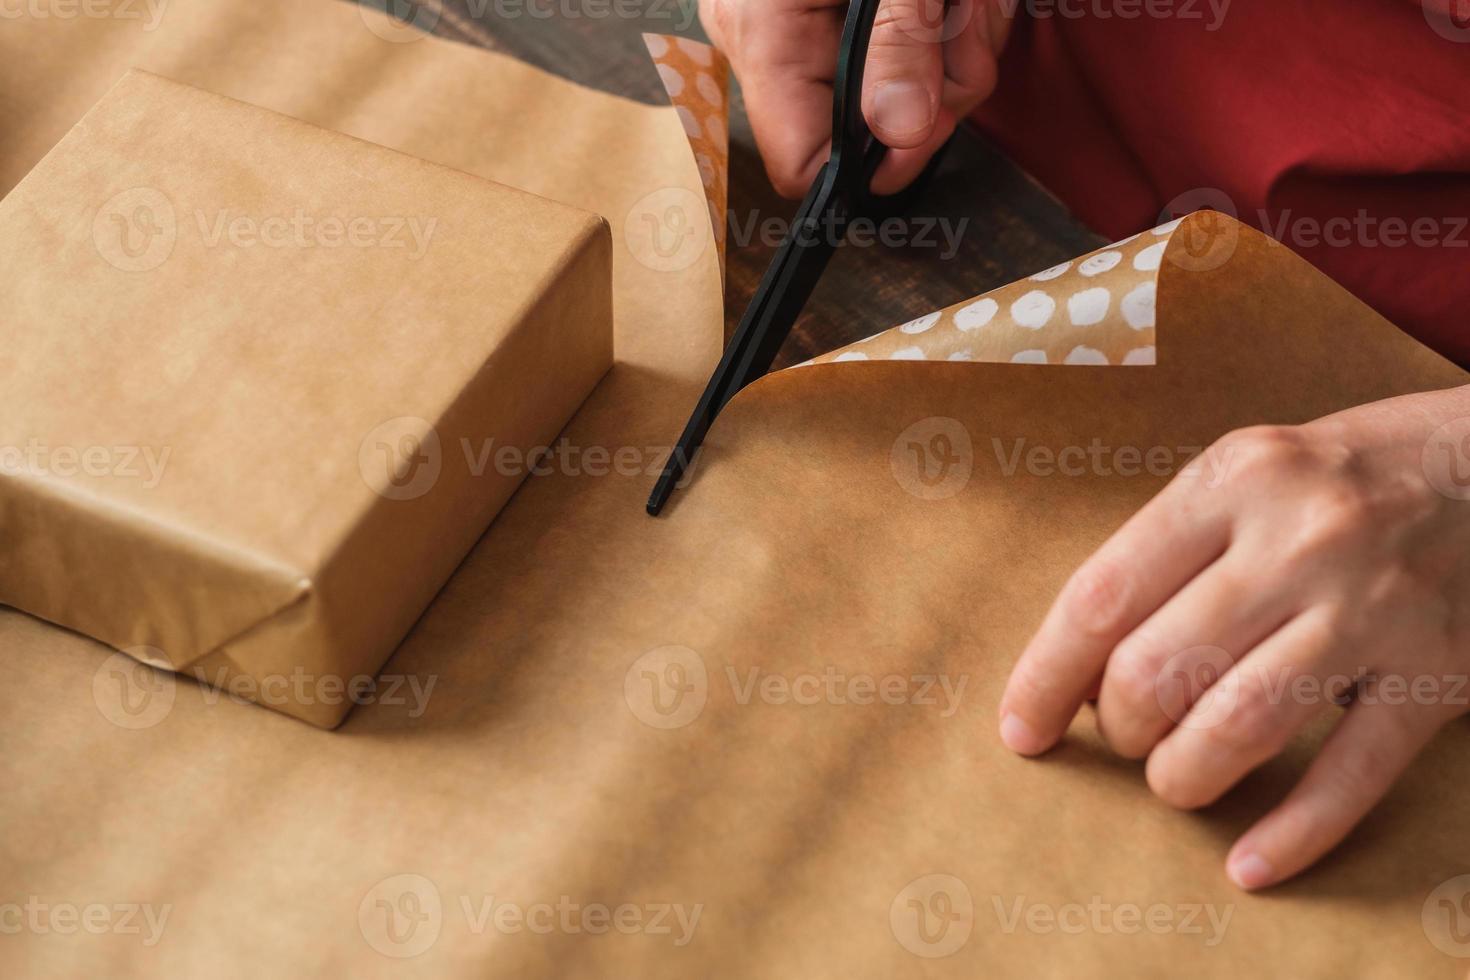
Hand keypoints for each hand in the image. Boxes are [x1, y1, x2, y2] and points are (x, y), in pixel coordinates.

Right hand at [698, 0, 1011, 196]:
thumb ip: (898, 41)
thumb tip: (901, 132)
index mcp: (764, 31)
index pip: (803, 165)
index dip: (878, 161)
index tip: (932, 116)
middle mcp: (775, 39)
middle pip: (871, 135)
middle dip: (944, 84)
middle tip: (964, 13)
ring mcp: (811, 31)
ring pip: (913, 100)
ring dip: (963, 47)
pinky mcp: (849, 19)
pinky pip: (914, 60)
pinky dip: (957, 26)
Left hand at [998, 385, 1469, 888]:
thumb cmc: (1342, 475)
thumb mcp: (1247, 472)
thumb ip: (1170, 553)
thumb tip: (1088, 667)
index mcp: (1234, 481)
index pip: (1103, 597)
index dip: (1048, 676)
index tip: (1022, 727)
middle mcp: (1300, 540)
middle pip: (1159, 670)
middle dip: (1122, 727)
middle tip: (1128, 733)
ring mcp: (1374, 610)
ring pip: (1239, 726)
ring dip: (1183, 775)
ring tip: (1175, 780)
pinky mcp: (1436, 674)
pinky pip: (1350, 774)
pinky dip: (1294, 832)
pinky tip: (1249, 863)